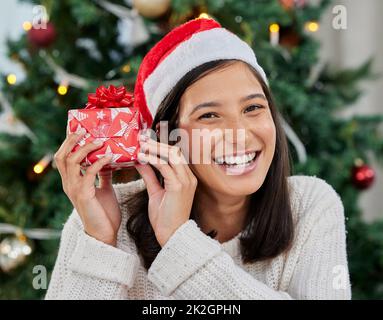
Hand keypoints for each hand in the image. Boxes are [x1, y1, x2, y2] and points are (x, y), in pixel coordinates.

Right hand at [54, 129, 120, 245]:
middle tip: (84, 131)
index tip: (79, 130)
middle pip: (62, 156)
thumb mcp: (103, 188)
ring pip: (72, 161)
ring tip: (100, 141)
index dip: (68, 143)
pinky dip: (99, 162)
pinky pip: (89, 173)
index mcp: (72, 182)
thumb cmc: (103, 212)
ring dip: (86, 148)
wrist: (105, 234)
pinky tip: (109, 157)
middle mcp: (69, 184)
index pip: (63, 158)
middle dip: (71, 141)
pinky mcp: (84, 195)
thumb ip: (102, 174)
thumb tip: (107, 159)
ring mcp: (75, 189)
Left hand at [135, 135, 196, 246]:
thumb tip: (140, 161)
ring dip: (155, 147)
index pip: (175, 155)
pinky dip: (153, 159)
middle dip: (158, 143)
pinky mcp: (179, 186)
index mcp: (186, 178)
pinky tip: (141, 156)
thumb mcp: (155, 191)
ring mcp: (186, 181)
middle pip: (175, 151)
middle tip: (141, 138)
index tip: (146, 141)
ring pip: (172, 155)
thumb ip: (150, 175)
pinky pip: (165, 166)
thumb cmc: (164, 217)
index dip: (161, 145)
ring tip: (141, 145)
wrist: (171, 235)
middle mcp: (189, 177)